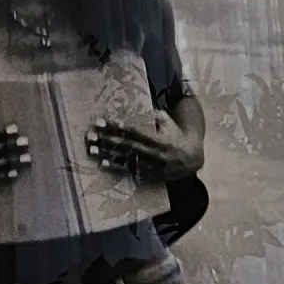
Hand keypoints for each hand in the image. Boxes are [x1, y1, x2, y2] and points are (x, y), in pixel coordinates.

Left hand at [87, 108, 201, 184]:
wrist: (192, 159)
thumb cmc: (176, 136)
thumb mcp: (168, 122)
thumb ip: (154, 115)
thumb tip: (139, 108)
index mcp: (159, 139)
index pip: (134, 131)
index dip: (118, 127)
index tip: (102, 121)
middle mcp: (154, 153)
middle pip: (127, 145)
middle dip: (107, 139)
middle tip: (91, 134)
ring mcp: (151, 165)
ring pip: (126, 159)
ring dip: (108, 154)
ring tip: (92, 149)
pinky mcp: (149, 174)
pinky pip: (130, 170)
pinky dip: (116, 167)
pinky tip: (103, 163)